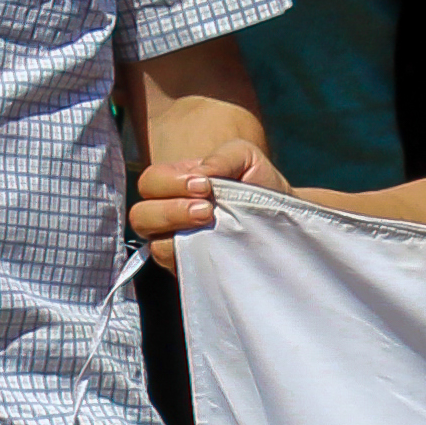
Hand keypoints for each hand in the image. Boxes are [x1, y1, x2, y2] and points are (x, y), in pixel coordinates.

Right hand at [132, 136, 277, 264]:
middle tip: (206, 210)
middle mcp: (169, 214)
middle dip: (170, 211)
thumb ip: (222, 157)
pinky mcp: (193, 267)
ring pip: (154, 244)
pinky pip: (177, 267)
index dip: (170, 183)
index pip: (149, 183)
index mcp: (175, 184)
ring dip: (179, 233)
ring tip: (209, 223)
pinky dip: (192, 256)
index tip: (205, 186)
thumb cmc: (258, 181)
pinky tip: (215, 246)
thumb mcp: (244, 157)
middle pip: (140, 216)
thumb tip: (200, 174)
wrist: (285, 215)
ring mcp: (178, 243)